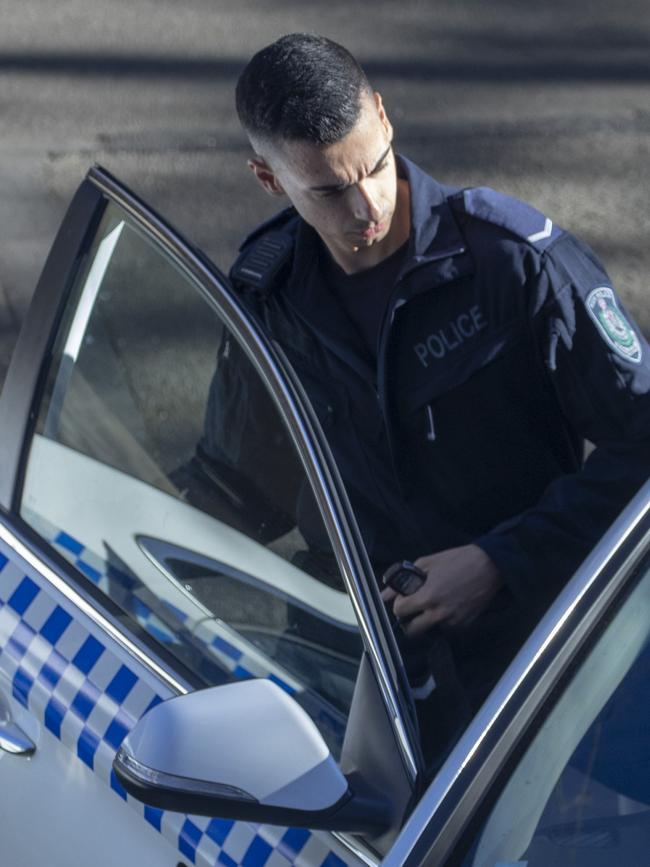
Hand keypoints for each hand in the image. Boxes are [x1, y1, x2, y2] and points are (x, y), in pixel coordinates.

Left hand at [381, 545, 501, 635]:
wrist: (489, 566)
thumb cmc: (457, 560)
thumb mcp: (426, 564)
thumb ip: (403, 580)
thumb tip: (385, 594)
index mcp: (427, 596)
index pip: (400, 612)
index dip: (398, 605)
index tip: (404, 599)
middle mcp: (439, 613)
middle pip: (412, 631)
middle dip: (407, 621)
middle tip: (412, 609)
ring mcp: (453, 621)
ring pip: (429, 631)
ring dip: (426, 621)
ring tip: (432, 605)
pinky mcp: (464, 624)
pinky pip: (446, 629)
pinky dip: (442, 621)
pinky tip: (447, 605)